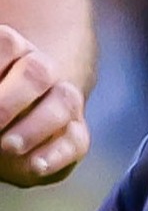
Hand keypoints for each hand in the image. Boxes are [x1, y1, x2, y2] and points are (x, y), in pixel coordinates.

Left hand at [0, 27, 86, 187]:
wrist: (3, 135)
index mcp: (12, 52)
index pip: (8, 43)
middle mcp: (42, 73)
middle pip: (40, 72)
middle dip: (10, 100)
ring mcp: (63, 102)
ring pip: (64, 103)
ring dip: (34, 127)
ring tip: (7, 146)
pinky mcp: (74, 134)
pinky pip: (77, 141)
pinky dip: (57, 154)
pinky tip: (36, 166)